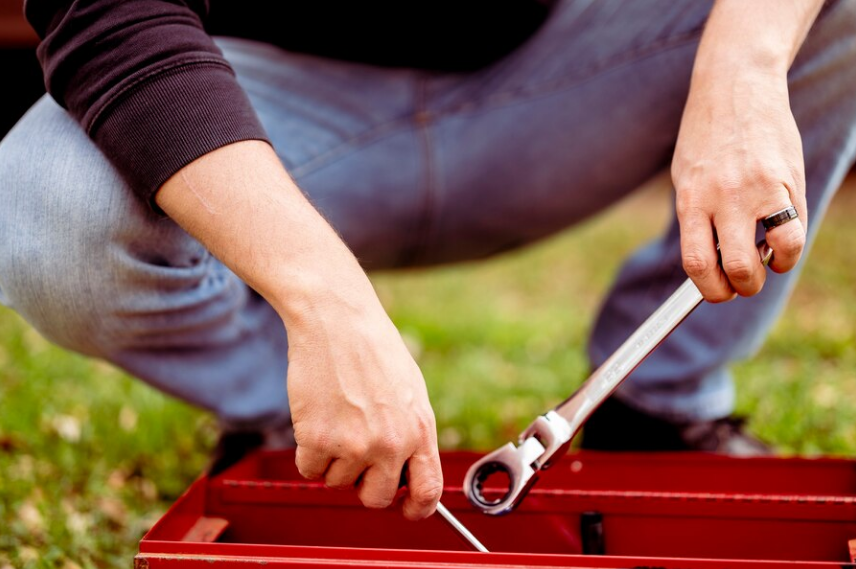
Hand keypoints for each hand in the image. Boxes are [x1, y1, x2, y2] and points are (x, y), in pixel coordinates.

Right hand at [154, 141, 442, 519]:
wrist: (336, 320)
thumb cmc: (372, 351)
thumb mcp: (410, 392)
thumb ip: (412, 434)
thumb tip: (406, 473)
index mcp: (419, 430)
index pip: (427, 492)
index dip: (415, 507)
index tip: (404, 507)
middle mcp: (390, 444)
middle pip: (376, 498)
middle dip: (363, 483)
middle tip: (355, 452)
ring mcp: (353, 445)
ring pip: (337, 482)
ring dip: (332, 459)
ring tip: (336, 417)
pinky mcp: (317, 440)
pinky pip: (309, 471)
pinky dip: (308, 452)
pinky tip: (316, 418)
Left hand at [672, 66, 806, 301]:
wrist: (735, 85)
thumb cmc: (707, 137)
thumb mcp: (686, 177)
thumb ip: (698, 218)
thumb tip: (710, 263)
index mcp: (691, 200)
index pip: (696, 263)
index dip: (708, 289)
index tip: (717, 291)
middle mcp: (722, 198)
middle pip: (733, 268)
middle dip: (739, 288)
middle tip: (743, 281)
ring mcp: (758, 190)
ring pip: (770, 255)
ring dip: (768, 272)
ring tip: (765, 262)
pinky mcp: (787, 180)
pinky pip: (795, 231)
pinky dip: (789, 249)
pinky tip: (781, 242)